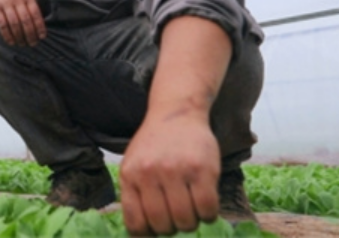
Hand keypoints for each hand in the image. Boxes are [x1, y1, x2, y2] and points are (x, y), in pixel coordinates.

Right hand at [0, 0, 45, 45]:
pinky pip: (2, 24)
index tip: (42, 37)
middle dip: (30, 34)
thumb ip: (33, 7)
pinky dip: (7, 35)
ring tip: (22, 44)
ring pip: (14, 23)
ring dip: (19, 36)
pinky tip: (11, 42)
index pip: (35, 13)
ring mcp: (5, 3)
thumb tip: (42, 28)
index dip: (39, 26)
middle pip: (25, 20)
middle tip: (33, 44)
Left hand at [119, 112, 220, 235]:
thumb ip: (135, 194)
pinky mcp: (202, 169)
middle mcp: (150, 173)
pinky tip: (205, 205)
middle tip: (177, 217)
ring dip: (191, 223)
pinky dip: (209, 215)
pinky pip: (208, 209)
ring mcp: (176, 170)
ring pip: (186, 221)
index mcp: (130, 176)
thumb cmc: (155, 145)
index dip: (148, 234)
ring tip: (191, 209)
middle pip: (163, 226)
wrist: (176, 112)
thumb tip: (142, 234)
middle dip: (172, 229)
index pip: (135, 224)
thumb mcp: (134, 165)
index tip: (156, 229)